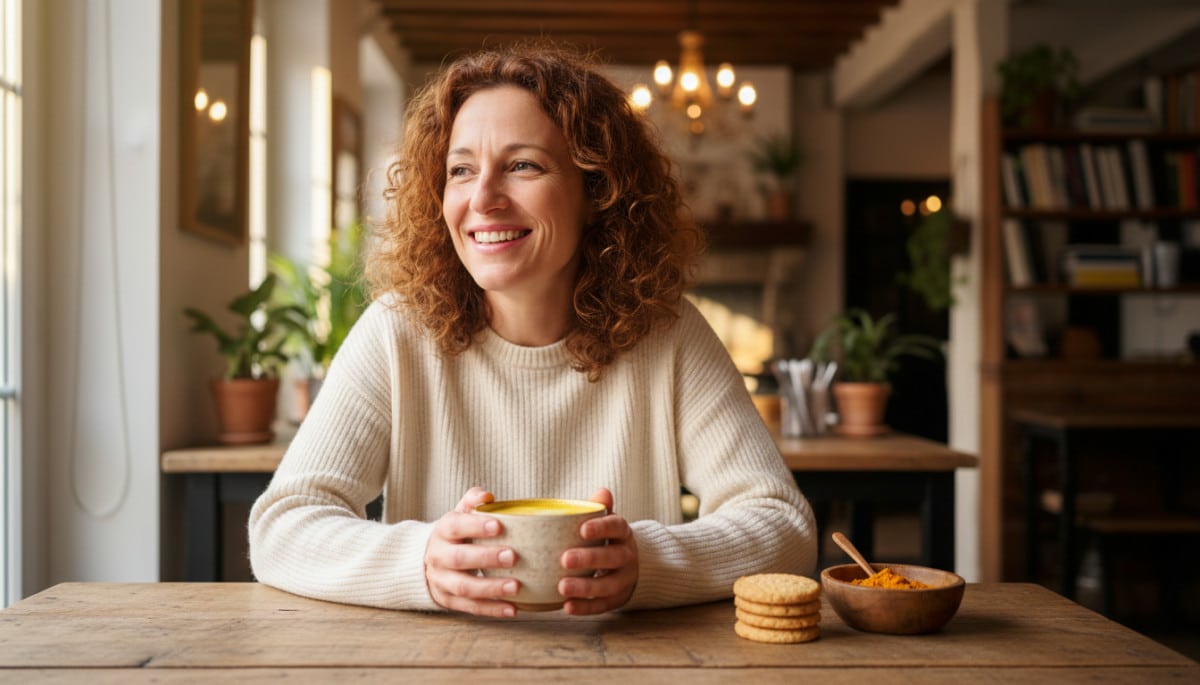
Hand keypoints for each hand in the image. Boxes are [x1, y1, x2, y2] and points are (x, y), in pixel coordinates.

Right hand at [424, 487, 519, 616]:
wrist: (427, 560)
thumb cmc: (456, 534)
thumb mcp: (460, 515)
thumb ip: (472, 502)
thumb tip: (487, 496)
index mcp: (443, 531)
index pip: (455, 526)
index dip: (475, 526)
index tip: (499, 526)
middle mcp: (438, 556)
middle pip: (459, 559)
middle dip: (486, 558)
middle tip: (512, 556)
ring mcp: (441, 581)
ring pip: (464, 587)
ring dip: (490, 588)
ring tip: (516, 586)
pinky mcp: (448, 600)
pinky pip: (470, 607)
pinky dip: (492, 609)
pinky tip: (513, 608)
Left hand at [559, 487, 638, 614]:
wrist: (633, 564)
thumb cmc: (609, 539)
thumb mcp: (608, 521)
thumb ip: (601, 509)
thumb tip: (602, 492)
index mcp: (623, 533)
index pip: (617, 527)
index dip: (602, 528)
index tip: (582, 529)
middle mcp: (627, 556)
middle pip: (613, 557)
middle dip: (590, 559)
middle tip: (565, 559)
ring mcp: (624, 580)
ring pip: (609, 585)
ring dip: (585, 587)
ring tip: (562, 586)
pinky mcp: (618, 599)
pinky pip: (603, 605)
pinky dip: (585, 607)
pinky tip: (567, 606)